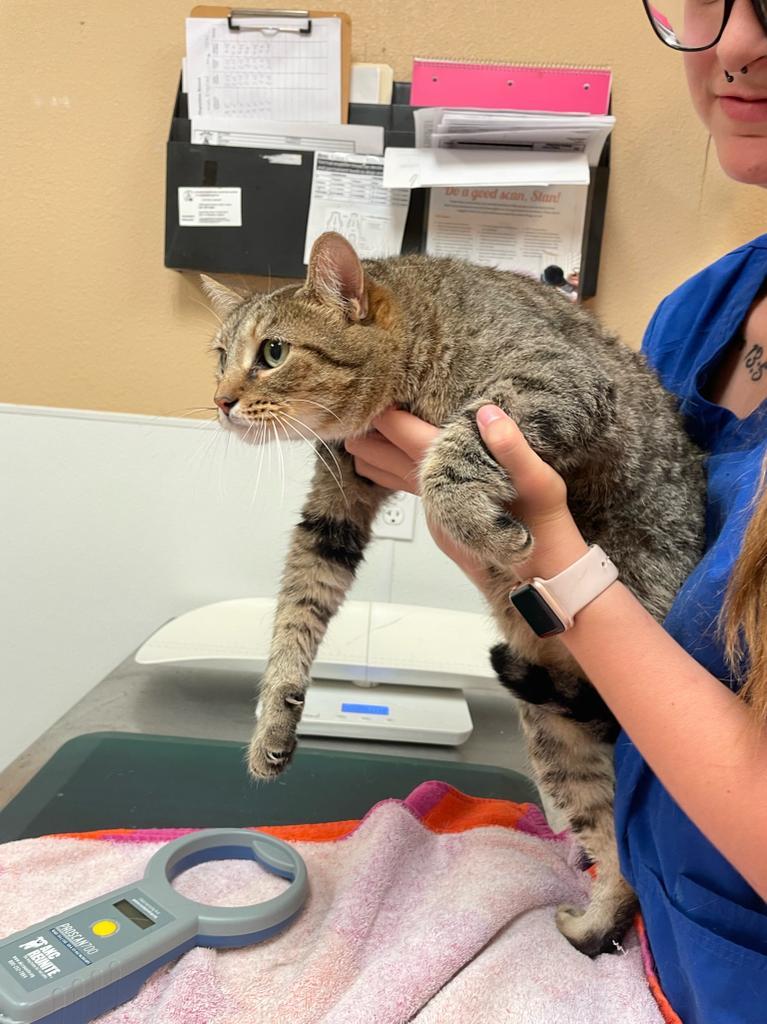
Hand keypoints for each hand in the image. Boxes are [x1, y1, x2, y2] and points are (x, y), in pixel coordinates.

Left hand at [345, 405, 588, 583]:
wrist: (544, 576)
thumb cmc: (545, 528)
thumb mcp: (541, 483)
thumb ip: (512, 447)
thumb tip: (487, 413)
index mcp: (451, 477)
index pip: (406, 437)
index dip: (385, 413)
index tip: (372, 389)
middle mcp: (433, 495)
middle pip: (382, 459)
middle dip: (365, 433)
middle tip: (351, 406)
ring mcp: (432, 511)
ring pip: (387, 476)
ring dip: (372, 452)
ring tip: (360, 427)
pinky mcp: (439, 520)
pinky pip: (404, 487)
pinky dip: (389, 467)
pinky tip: (389, 456)